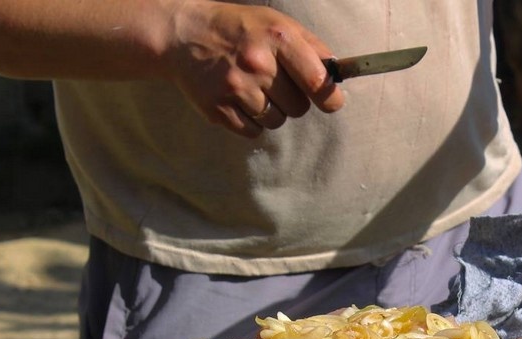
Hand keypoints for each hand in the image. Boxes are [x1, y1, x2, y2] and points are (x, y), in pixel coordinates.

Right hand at [165, 0, 344, 136]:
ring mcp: (235, 87)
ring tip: (253, 88)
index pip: (318, 81)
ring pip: (276, 121)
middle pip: (298, 108)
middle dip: (293, 100)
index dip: (330, 98)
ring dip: (271, 110)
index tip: (330, 102)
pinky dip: (251, 121)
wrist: (183, 34)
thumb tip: (338, 76)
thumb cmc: (239, 29)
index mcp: (277, 38)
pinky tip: (239, 99)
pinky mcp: (217, 108)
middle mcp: (256, 62)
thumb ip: (312, 48)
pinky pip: (253, 131)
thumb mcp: (276, 24)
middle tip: (274, 83)